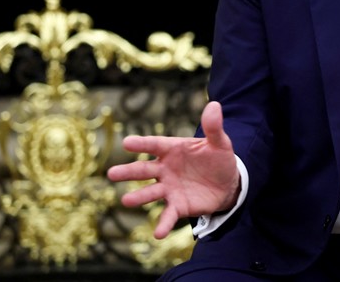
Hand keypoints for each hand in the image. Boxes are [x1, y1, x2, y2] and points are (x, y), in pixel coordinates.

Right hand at [107, 101, 240, 238]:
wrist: (228, 183)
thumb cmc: (218, 159)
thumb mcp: (220, 143)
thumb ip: (214, 127)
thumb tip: (215, 105)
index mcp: (173, 149)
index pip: (155, 145)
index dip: (142, 143)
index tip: (127, 142)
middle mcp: (166, 169)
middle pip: (144, 169)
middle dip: (128, 172)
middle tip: (112, 174)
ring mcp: (169, 188)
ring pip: (150, 193)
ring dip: (139, 197)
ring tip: (126, 201)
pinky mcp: (178, 206)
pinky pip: (168, 215)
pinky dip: (163, 224)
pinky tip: (157, 234)